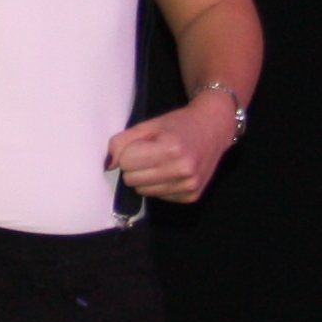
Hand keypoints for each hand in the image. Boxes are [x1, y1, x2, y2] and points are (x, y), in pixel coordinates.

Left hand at [108, 88, 238, 204]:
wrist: (214, 129)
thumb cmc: (178, 125)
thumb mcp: (149, 125)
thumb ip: (122, 142)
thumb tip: (108, 165)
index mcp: (171, 148)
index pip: (126, 162)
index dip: (129, 152)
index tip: (143, 144)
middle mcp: (183, 170)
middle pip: (131, 180)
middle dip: (135, 166)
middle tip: (151, 154)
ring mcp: (189, 186)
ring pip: (143, 191)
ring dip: (146, 178)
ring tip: (162, 162)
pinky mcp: (191, 197)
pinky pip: (158, 196)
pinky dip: (161, 185)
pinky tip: (173, 171)